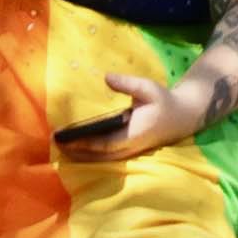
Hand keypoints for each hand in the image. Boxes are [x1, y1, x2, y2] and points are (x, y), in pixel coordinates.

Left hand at [54, 72, 203, 161]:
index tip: (66, 139)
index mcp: (134, 133)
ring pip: (104, 159)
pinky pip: (108, 156)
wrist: (182, 117)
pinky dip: (91, 155)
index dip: (85, 143)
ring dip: (82, 156)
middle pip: (100, 155)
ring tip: (60, 148)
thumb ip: (128, 83)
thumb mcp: (147, 87)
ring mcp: (131, 151)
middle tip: (54, 143)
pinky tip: (77, 150)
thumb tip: (106, 77)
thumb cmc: (163, 100)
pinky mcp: (130, 149)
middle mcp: (131, 146)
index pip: (105, 142)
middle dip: (77, 151)